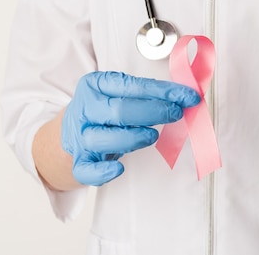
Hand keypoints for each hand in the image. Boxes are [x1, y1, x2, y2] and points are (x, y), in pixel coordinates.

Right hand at [61, 71, 199, 185]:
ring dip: (133, 137)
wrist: (71, 130)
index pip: (132, 86)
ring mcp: (80, 136)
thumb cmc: (102, 110)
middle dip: (153, 112)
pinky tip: (119, 169)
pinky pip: (87, 170)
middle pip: (119, 111)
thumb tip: (182, 97)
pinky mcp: (79, 160)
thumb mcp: (118, 93)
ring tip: (152, 135)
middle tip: (175, 114)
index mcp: (95, 85)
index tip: (186, 96)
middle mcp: (85, 109)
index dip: (163, 92)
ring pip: (103, 138)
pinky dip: (102, 172)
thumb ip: (145, 95)